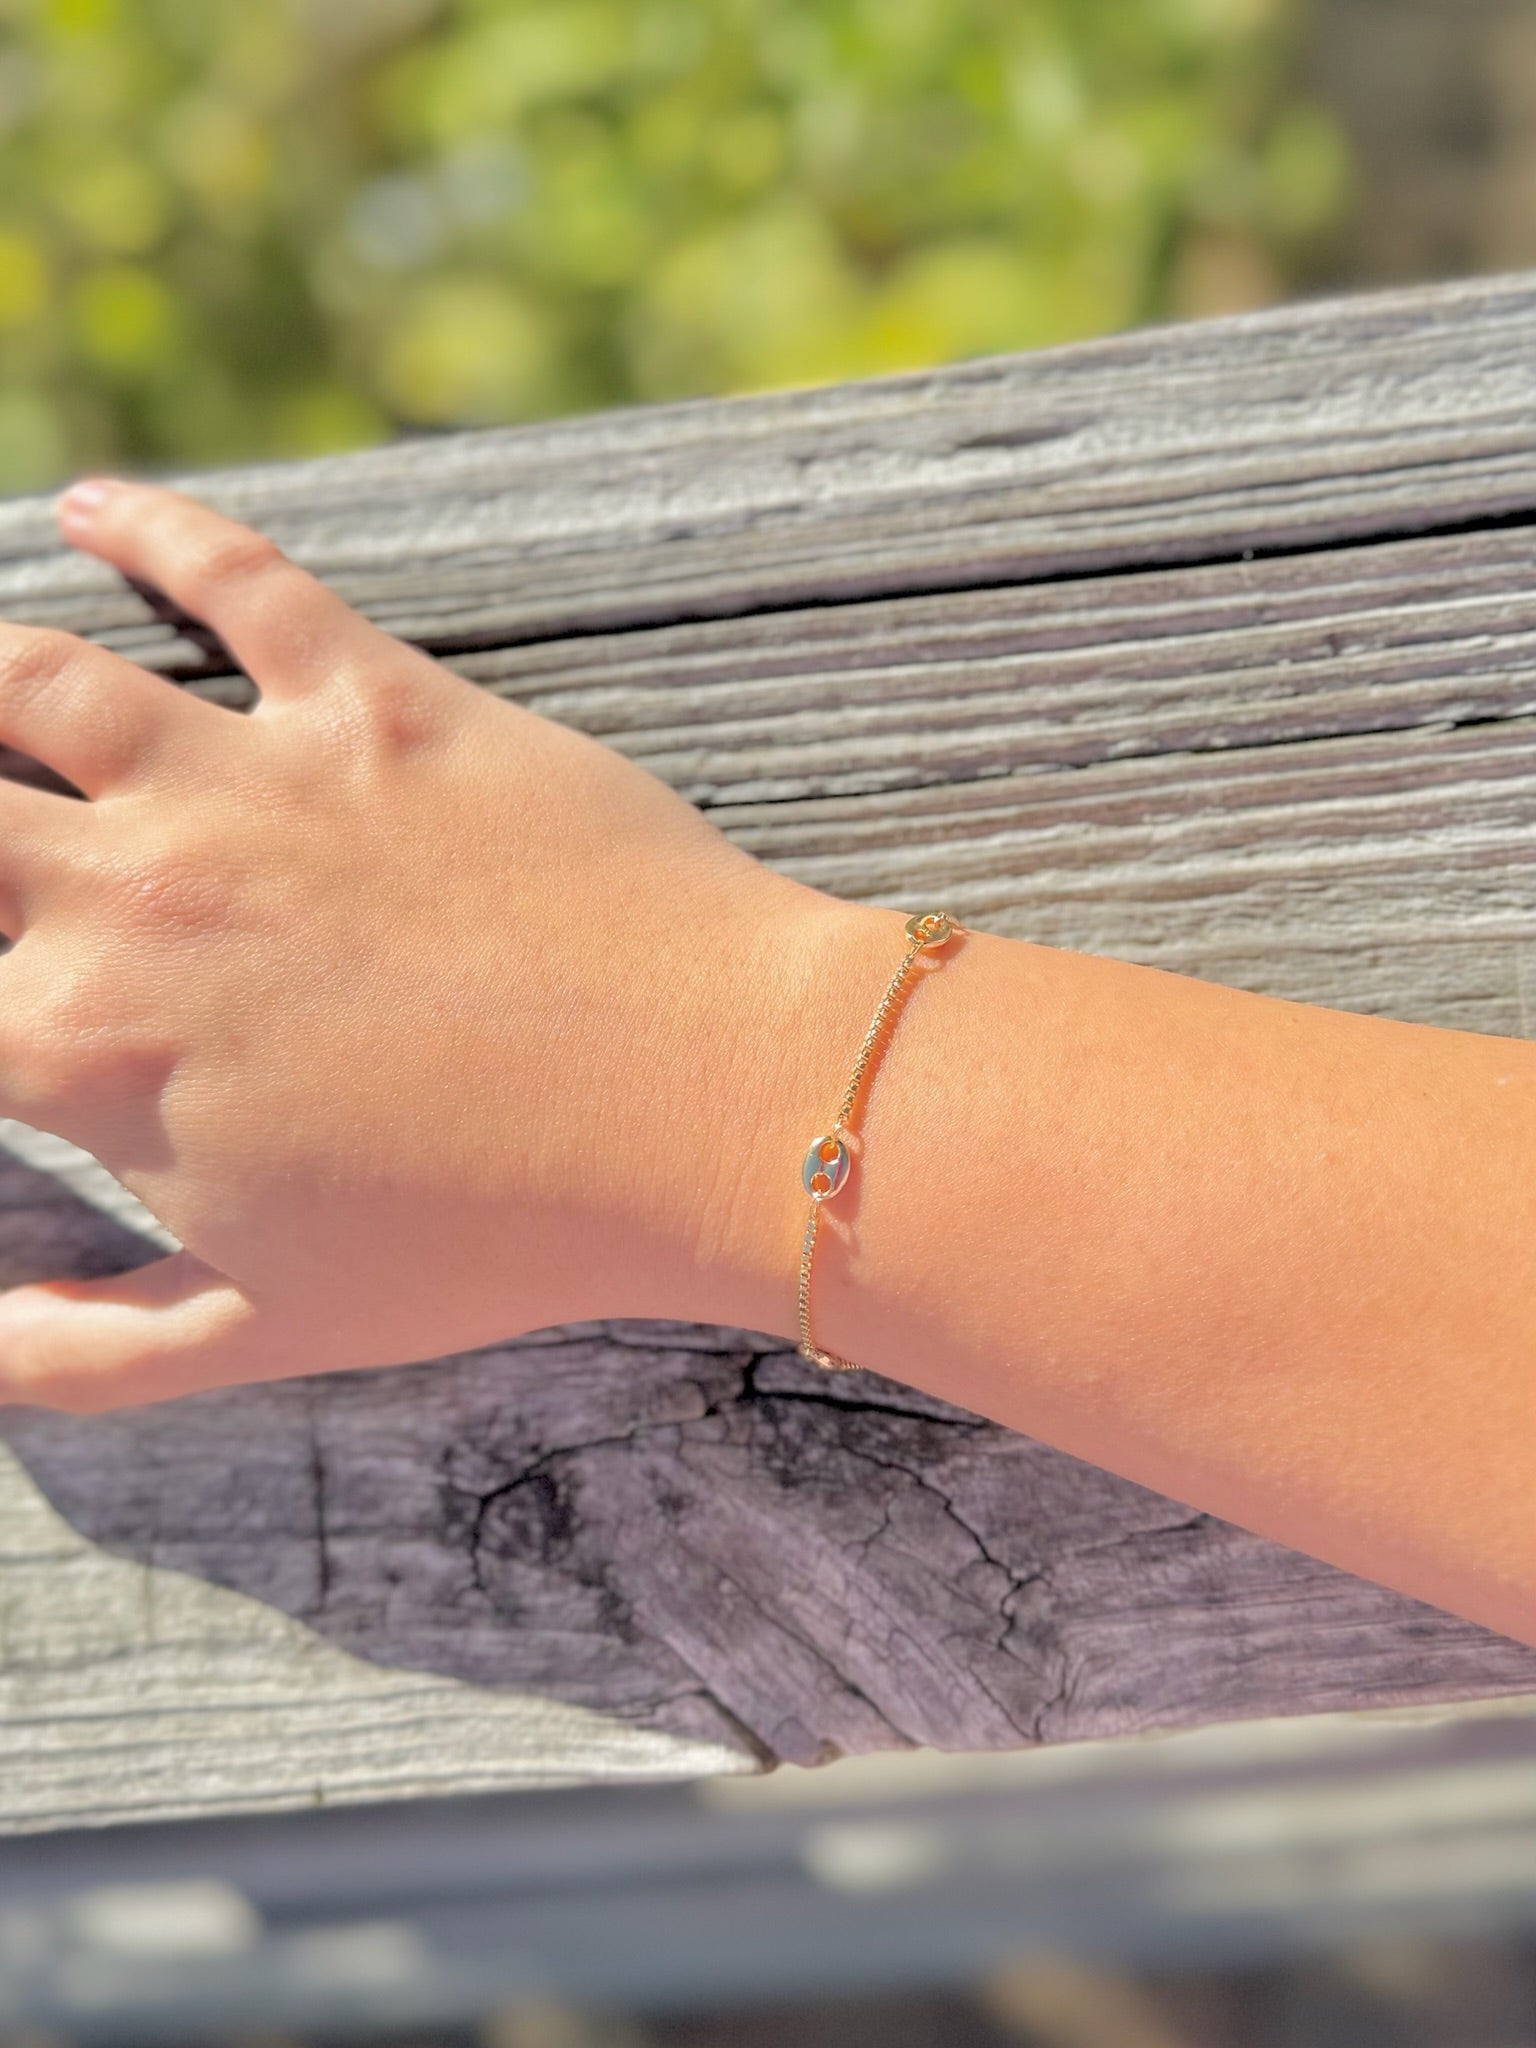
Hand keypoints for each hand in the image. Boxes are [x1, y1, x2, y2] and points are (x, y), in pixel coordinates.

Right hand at [0, 478, 843, 1411]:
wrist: (702, 1103)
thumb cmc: (494, 1232)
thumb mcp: (271, 1328)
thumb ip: (86, 1352)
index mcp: (81, 1048)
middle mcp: (130, 895)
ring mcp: (249, 780)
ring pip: (32, 677)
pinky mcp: (371, 699)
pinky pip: (233, 576)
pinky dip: (150, 528)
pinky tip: (93, 507)